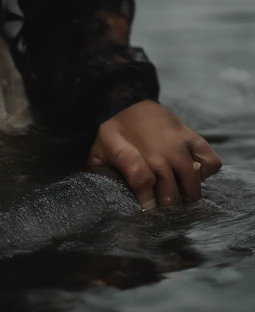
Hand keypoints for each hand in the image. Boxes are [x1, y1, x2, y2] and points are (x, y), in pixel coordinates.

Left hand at [86, 99, 222, 208]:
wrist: (128, 101)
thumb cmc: (114, 131)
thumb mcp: (100, 149)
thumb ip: (103, 170)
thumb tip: (109, 194)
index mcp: (130, 152)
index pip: (143, 181)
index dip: (146, 200)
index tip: (148, 210)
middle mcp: (157, 148)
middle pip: (171, 189)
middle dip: (167, 204)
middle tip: (164, 207)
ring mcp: (178, 142)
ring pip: (191, 178)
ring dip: (187, 193)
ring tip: (180, 195)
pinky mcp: (193, 137)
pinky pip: (210, 161)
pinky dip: (206, 172)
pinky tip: (193, 173)